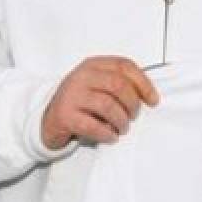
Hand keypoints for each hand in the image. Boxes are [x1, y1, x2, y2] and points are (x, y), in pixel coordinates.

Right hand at [41, 56, 158, 149]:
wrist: (48, 119)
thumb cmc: (79, 102)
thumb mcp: (97, 85)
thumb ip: (118, 84)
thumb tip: (149, 96)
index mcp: (93, 65)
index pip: (124, 66)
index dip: (143, 83)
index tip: (153, 100)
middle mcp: (81, 76)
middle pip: (118, 85)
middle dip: (132, 103)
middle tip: (133, 116)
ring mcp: (71, 95)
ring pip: (108, 105)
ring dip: (121, 120)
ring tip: (122, 128)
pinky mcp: (64, 115)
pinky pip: (93, 125)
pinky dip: (107, 133)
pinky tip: (111, 136)